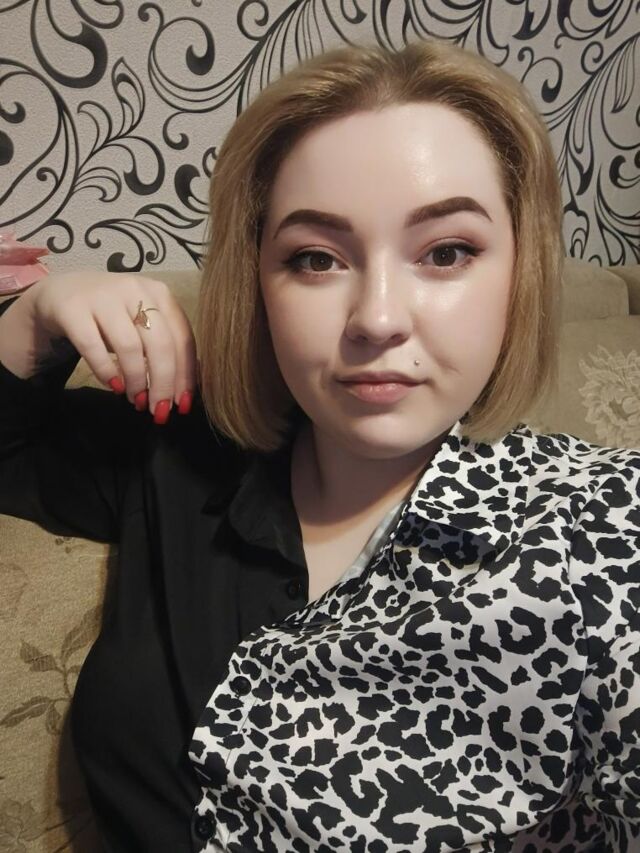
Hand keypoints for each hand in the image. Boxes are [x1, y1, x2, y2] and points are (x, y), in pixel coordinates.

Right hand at [27, 270, 196, 421]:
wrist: (60, 292)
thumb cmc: (111, 315)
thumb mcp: (142, 324)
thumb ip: (163, 348)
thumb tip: (183, 391)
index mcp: (160, 293)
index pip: (182, 338)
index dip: (185, 375)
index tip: (183, 404)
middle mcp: (135, 290)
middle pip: (161, 344)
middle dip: (164, 383)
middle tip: (159, 410)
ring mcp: (103, 297)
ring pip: (130, 346)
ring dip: (137, 380)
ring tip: (136, 400)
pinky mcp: (72, 308)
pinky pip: (93, 347)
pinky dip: (107, 371)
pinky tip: (115, 386)